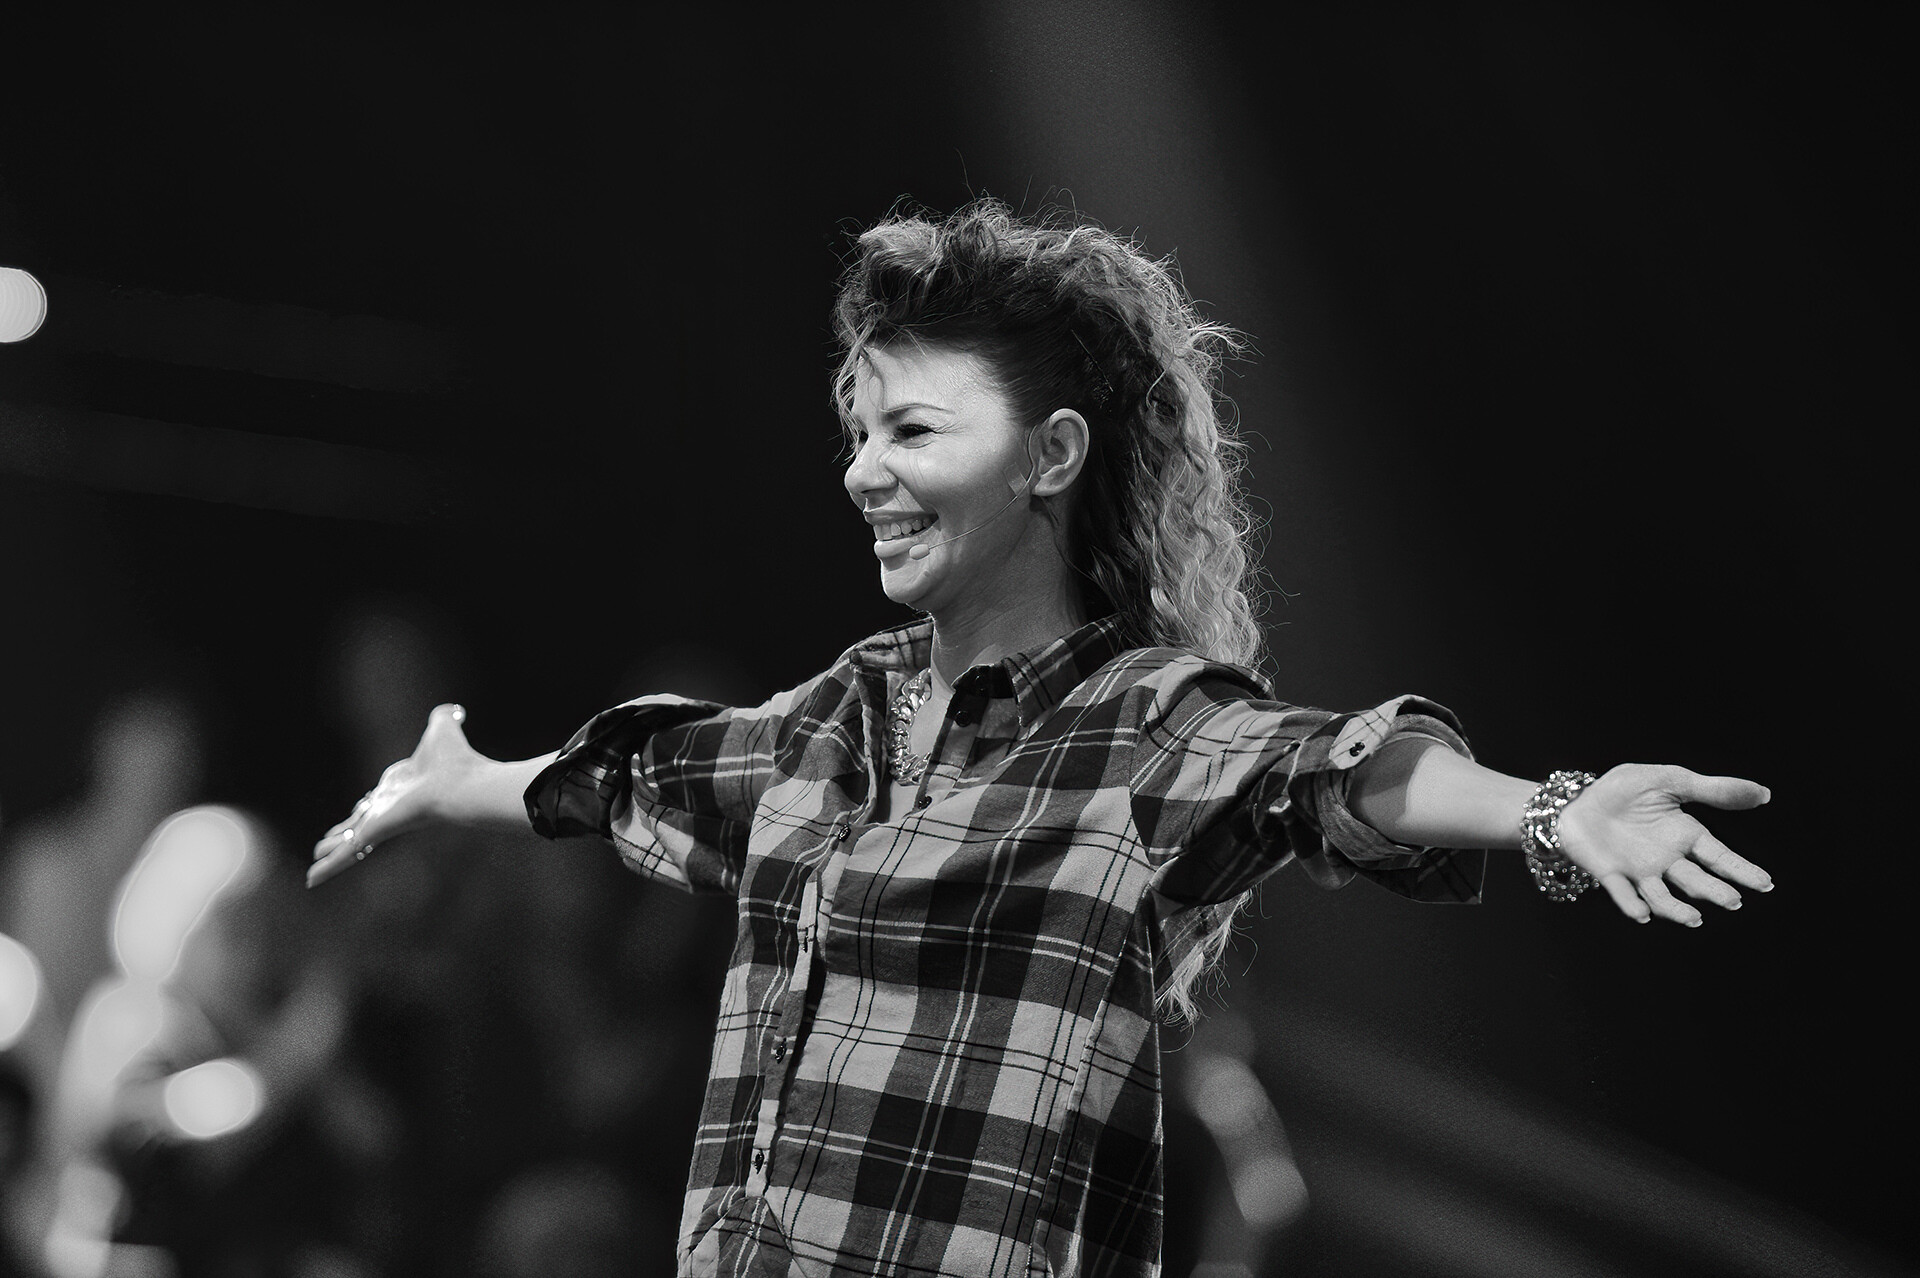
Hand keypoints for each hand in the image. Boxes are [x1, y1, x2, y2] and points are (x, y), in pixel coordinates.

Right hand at [309, 703, 479, 887]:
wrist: (460, 783)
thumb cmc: (455, 759)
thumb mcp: (442, 728)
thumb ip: (445, 718)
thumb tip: (455, 710)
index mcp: (400, 786)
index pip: (378, 798)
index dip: (368, 802)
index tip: (362, 805)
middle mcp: (389, 807)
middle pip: (360, 822)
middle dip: (343, 831)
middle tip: (327, 841)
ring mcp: (380, 822)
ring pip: (348, 842)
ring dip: (331, 853)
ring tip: (315, 863)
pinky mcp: (373, 834)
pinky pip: (346, 855)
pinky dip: (328, 869)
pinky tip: (311, 881)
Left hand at [1556, 764, 1772, 925]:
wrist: (1578, 800)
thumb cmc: (1625, 791)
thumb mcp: (1670, 781)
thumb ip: (1713, 790)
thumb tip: (1765, 793)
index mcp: (1685, 836)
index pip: (1719, 857)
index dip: (1741, 870)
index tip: (1765, 884)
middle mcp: (1666, 859)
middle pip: (1695, 880)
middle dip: (1714, 891)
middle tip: (1733, 901)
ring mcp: (1638, 870)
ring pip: (1662, 896)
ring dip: (1677, 909)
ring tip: (1694, 918)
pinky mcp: (1610, 874)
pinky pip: (1622, 893)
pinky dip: (1631, 904)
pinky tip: (1641, 913)